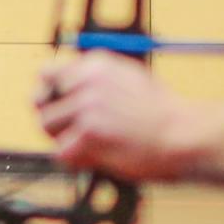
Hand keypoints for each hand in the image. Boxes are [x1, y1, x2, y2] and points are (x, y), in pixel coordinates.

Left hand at [35, 54, 205, 181]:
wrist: (183, 134)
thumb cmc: (162, 113)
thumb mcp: (130, 78)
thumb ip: (97, 80)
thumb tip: (62, 88)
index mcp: (97, 64)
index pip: (47, 73)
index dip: (49, 93)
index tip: (56, 105)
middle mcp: (88, 81)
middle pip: (41, 102)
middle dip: (55, 120)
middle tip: (74, 133)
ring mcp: (86, 107)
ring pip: (48, 126)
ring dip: (64, 139)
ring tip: (91, 145)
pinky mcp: (88, 134)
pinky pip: (61, 152)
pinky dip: (76, 160)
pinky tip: (99, 157)